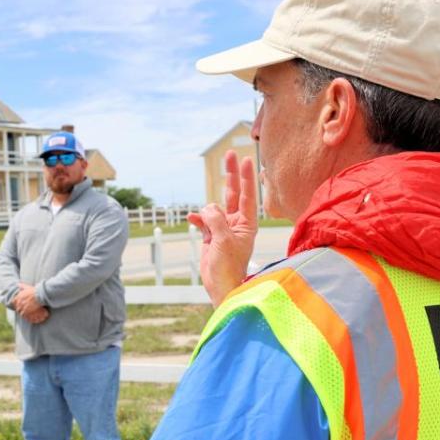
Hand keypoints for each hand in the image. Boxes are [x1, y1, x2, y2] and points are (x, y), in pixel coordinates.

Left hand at [12, 283, 48, 323]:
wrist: (40, 295)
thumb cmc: (34, 291)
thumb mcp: (27, 287)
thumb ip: (22, 286)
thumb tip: (17, 284)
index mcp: (19, 296)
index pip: (14, 301)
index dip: (16, 303)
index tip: (18, 304)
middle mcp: (19, 301)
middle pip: (17, 307)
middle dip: (19, 308)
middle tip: (23, 309)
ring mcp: (22, 306)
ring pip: (19, 311)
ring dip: (21, 312)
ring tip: (25, 312)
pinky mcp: (26, 310)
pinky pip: (23, 314)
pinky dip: (24, 315)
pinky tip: (27, 315)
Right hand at [187, 150, 258, 306]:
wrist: (220, 286)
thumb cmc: (228, 266)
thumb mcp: (223, 240)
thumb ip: (216, 219)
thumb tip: (206, 208)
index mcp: (247, 224)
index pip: (248, 195)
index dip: (247, 177)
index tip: (247, 160)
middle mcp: (237, 223)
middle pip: (233, 193)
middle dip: (231, 175)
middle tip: (230, 153)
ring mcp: (223, 228)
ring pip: (213, 208)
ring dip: (206, 212)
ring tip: (207, 228)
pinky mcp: (211, 236)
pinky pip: (203, 220)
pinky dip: (197, 219)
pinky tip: (192, 219)